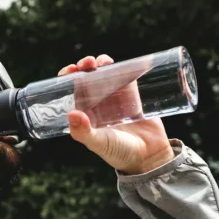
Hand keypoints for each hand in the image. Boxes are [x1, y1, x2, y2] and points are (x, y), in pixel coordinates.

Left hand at [58, 55, 173, 174]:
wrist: (149, 157)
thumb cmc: (120, 153)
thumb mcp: (99, 143)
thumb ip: (84, 132)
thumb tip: (71, 113)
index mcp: (86, 114)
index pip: (72, 92)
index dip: (68, 78)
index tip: (69, 70)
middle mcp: (98, 105)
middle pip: (88, 79)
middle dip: (85, 67)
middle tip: (88, 63)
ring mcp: (115, 99)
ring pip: (105, 75)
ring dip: (102, 64)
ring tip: (103, 61)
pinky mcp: (133, 96)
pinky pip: (126, 77)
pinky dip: (123, 67)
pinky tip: (120, 61)